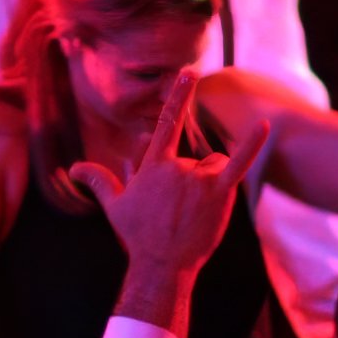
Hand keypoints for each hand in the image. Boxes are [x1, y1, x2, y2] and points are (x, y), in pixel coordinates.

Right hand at [70, 72, 268, 324]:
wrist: (162, 264)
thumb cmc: (138, 235)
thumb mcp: (115, 206)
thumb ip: (99, 180)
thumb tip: (72, 169)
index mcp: (153, 166)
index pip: (166, 123)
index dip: (178, 97)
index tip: (189, 73)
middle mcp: (176, 167)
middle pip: (197, 159)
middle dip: (192, 183)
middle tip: (180, 214)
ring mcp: (198, 178)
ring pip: (215, 166)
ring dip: (211, 183)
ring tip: (197, 213)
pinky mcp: (218, 192)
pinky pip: (238, 163)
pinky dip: (252, 144)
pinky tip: (264, 124)